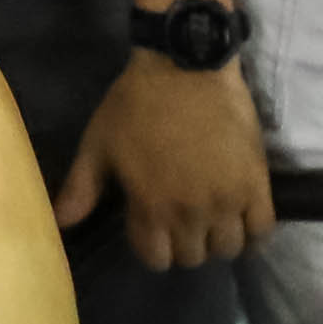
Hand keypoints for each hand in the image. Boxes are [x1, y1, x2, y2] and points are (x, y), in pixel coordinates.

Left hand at [60, 48, 273, 271]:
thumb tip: (60, 222)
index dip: (153, 248)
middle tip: (181, 221)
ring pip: (226, 248)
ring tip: (211, 220)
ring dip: (216, 240)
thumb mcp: (98, 143)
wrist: (185, 65)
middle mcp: (190, 212)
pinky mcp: (256, 183)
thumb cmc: (136, 102)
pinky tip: (241, 222)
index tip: (153, 229)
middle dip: (183, 244)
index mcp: (150, 206)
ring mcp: (227, 200)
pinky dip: (253, 235)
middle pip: (192, 257)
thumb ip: (81, 188)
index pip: (156, 258)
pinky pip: (262, 230)